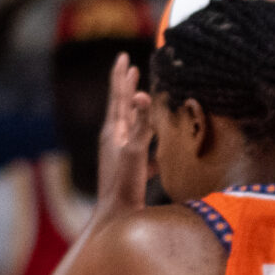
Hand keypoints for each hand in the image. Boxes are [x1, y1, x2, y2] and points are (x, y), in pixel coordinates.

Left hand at [94, 53, 152, 213]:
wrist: (115, 217)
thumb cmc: (124, 185)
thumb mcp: (135, 151)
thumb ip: (141, 124)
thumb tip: (142, 95)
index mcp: (114, 132)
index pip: (118, 97)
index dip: (121, 77)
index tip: (123, 57)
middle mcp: (114, 139)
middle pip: (121, 106)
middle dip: (126, 87)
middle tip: (130, 68)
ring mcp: (119, 153)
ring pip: (131, 125)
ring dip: (138, 110)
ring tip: (144, 99)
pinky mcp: (128, 167)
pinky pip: (140, 146)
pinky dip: (149, 139)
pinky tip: (160, 147)